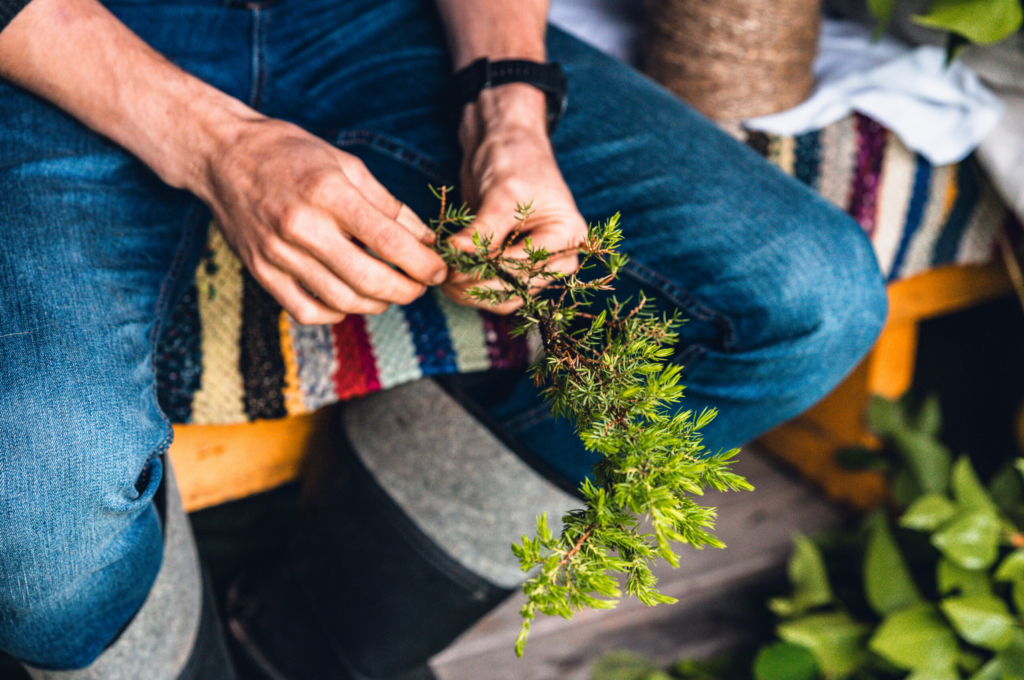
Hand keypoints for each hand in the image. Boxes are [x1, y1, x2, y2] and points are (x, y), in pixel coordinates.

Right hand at [195, 117, 447, 324]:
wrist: (223, 156)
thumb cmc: (291, 154)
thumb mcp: (347, 164)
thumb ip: (389, 205)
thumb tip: (426, 239)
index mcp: (328, 193)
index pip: (389, 242)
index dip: (423, 264)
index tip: (439, 271)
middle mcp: (301, 226)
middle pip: (368, 280)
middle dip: (406, 291)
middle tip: (420, 288)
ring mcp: (277, 253)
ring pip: (341, 301)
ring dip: (376, 304)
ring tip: (389, 293)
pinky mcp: (260, 272)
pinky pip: (306, 311)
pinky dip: (336, 313)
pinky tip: (349, 299)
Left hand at [445, 84, 586, 314]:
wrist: (508, 145)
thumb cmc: (515, 160)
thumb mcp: (502, 193)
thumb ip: (482, 230)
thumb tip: (454, 256)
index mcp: (568, 237)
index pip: (525, 268)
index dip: (487, 272)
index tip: (452, 268)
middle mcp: (558, 257)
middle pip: (516, 289)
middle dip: (476, 286)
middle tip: (441, 275)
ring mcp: (537, 266)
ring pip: (504, 298)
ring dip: (471, 293)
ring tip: (442, 276)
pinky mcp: (515, 268)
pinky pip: (495, 291)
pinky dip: (471, 288)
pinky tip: (450, 275)